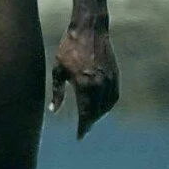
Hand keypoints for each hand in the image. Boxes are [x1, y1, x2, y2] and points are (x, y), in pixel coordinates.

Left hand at [51, 24, 118, 139]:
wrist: (89, 30)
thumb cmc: (68, 48)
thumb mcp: (58, 70)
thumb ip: (57, 92)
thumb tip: (53, 111)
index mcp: (84, 85)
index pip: (85, 113)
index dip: (82, 127)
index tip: (79, 137)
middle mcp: (100, 85)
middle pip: (97, 112)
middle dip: (90, 123)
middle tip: (82, 129)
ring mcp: (110, 80)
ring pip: (107, 106)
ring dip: (99, 115)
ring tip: (89, 119)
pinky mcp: (116, 75)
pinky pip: (114, 96)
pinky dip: (108, 105)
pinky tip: (101, 107)